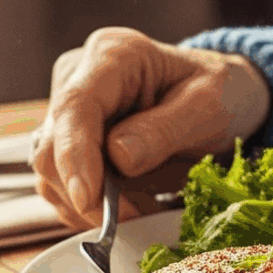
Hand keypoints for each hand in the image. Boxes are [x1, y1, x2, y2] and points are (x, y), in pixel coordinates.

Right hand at [30, 27, 271, 227]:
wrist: (222, 98)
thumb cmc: (220, 93)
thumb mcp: (210, 107)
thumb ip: (163, 130)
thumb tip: (118, 157)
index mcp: (113, 55)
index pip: (76, 106)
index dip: (74, 155)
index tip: (88, 198)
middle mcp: (78, 78)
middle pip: (51, 146)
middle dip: (87, 193)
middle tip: (135, 217)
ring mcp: (68, 113)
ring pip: (50, 174)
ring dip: (90, 206)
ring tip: (143, 207)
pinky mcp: (68, 145)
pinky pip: (62, 188)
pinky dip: (91, 209)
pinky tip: (130, 205)